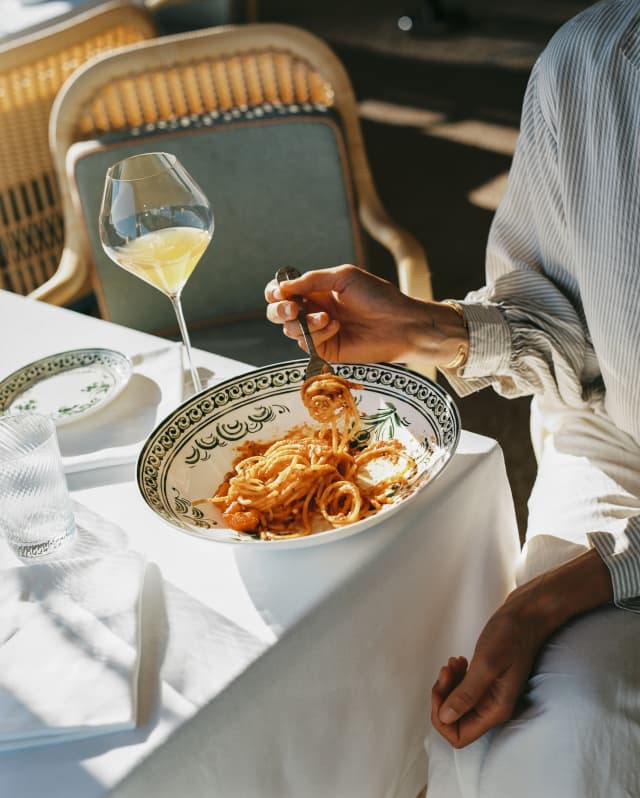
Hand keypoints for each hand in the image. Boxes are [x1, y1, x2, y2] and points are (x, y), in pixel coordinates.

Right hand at [265, 264, 465, 365]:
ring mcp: (319, 332)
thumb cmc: (377, 296)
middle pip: (278, 313)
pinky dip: (316, 334)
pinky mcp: (326, 350)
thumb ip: (312, 280)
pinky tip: (335, 327)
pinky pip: (307, 344)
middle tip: (293, 309)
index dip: (275, 292)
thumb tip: (282, 287)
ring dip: (303, 323)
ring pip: (289, 330)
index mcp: (316, 291)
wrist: (400, 324)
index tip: (280, 292)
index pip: (283, 291)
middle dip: (280, 310)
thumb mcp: (344, 278)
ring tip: (327, 318)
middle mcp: (313, 310)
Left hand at [431, 605, 542, 747]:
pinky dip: (455, 677)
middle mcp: (492, 708)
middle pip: (454, 720)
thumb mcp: (487, 664)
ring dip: (448, 684)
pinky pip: (462, 689)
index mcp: (494, 711)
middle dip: (443, 697)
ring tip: (453, 663)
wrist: (526, 616)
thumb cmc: (510, 636)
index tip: (441, 690)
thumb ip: (467, 693)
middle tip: (447, 671)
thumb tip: (446, 718)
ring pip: (456, 704)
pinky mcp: (486, 681)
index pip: (459, 737)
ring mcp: (489, 695)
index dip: (443, 718)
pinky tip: (459, 661)